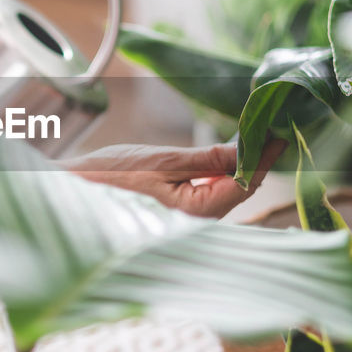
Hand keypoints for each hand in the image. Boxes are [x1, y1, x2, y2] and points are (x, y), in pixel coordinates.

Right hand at [61, 141, 286, 219]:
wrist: (72, 189)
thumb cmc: (109, 177)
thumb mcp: (163, 161)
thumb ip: (208, 159)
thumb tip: (246, 151)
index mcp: (195, 213)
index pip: (244, 183)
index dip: (264, 158)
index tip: (279, 135)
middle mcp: (195, 221)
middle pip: (239, 188)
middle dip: (256, 161)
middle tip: (273, 130)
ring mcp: (186, 216)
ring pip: (227, 189)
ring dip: (241, 164)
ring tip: (256, 138)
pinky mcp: (177, 207)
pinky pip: (210, 190)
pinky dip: (222, 171)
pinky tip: (227, 155)